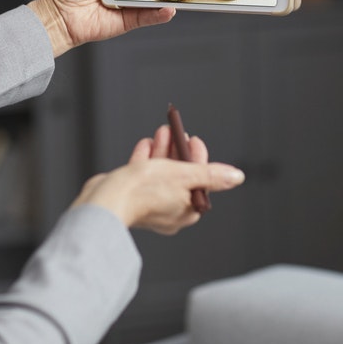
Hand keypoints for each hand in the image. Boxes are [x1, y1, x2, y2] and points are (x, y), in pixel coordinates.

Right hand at [73, 125, 244, 234]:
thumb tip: (237, 177)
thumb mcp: (184, 176)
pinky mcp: (131, 197)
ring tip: (161, 131)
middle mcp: (169, 211)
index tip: (194, 139)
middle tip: (177, 131)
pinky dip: (146, 159)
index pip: (200, 181)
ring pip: (160, 173)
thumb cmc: (144, 191)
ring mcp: (149, 205)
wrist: (105, 201)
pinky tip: (146, 144)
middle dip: (178, 151)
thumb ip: (210, 175)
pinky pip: (142, 176)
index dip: (198, 157)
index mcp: (186, 212)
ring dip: (162, 151)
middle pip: (179, 176)